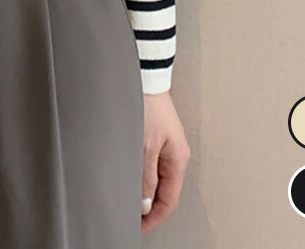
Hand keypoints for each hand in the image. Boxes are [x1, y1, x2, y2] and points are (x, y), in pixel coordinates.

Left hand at [141, 90, 191, 233]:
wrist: (146, 77)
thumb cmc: (148, 106)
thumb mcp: (145, 146)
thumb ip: (146, 176)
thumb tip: (146, 203)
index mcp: (178, 160)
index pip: (169, 199)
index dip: (154, 217)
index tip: (139, 227)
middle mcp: (174, 154)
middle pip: (164, 190)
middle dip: (149, 205)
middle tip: (130, 215)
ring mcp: (166, 145)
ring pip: (156, 177)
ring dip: (144, 189)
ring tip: (127, 198)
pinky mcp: (155, 135)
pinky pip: (150, 163)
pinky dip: (141, 174)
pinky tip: (130, 175)